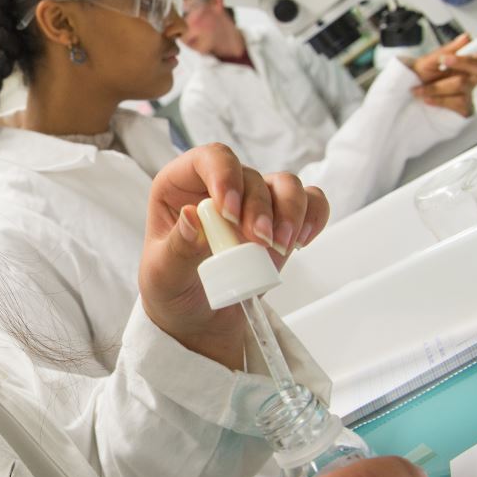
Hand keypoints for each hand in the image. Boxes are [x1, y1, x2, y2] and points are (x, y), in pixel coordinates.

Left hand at [137, 143, 328, 364]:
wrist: (198, 317)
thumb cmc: (172, 289)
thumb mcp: (163, 274)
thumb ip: (178, 246)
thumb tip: (191, 215)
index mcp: (180, 187)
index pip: (209, 159)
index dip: (224, 175)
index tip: (230, 211)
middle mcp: (219, 187)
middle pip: (251, 175)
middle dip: (259, 208)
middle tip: (257, 242)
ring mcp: (252, 202)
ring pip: (285, 185)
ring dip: (290, 212)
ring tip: (279, 246)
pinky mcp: (279, 221)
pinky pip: (310, 202)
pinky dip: (313, 217)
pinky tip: (302, 241)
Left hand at [407, 35, 476, 116]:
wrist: (409, 94)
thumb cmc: (421, 76)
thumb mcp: (430, 60)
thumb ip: (448, 50)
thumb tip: (466, 38)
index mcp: (467, 63)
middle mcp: (472, 78)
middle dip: (463, 62)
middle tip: (445, 59)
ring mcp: (470, 94)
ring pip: (462, 84)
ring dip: (437, 86)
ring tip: (420, 89)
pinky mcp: (466, 109)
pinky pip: (457, 102)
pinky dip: (439, 99)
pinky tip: (429, 99)